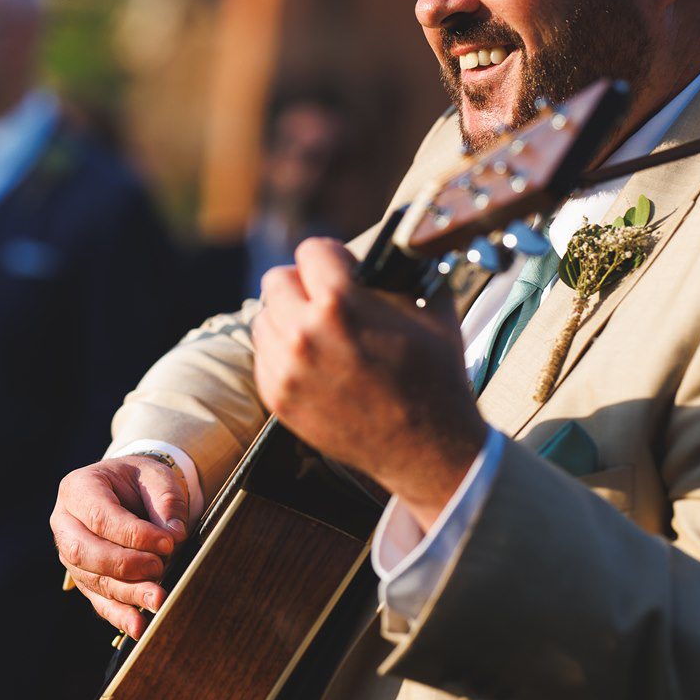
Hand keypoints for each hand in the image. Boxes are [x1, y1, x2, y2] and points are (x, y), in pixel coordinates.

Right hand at [50, 456, 191, 639]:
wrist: (131, 491)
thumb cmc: (141, 481)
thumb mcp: (156, 478)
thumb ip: (166, 503)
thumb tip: (174, 535)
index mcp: (78, 488)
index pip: (100, 516)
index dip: (133, 534)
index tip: (167, 543)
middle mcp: (65, 522)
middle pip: (83, 551)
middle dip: (123, 565)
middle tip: (158, 568)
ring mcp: (70, 554)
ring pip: (91, 579)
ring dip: (127, 593)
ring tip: (158, 599)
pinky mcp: (84, 578)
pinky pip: (98, 600)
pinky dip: (119, 616)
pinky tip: (139, 626)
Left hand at [251, 237, 487, 527]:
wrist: (428, 449)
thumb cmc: (435, 378)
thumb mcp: (432, 311)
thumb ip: (404, 272)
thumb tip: (392, 253)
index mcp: (340, 303)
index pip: (311, 250)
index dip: (332, 257)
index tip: (342, 269)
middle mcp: (303, 332)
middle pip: (277, 280)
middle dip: (303, 284)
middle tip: (325, 299)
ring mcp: (285, 368)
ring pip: (264, 318)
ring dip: (288, 318)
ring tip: (319, 332)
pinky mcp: (277, 397)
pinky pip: (264, 356)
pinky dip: (282, 353)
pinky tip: (314, 362)